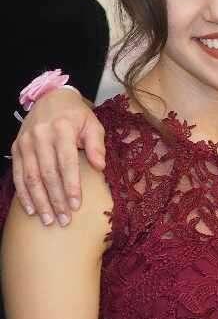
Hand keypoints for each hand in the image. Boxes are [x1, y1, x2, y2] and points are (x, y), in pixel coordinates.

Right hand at [11, 87, 103, 225]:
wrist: (51, 98)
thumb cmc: (76, 115)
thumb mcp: (93, 124)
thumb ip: (96, 145)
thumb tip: (100, 166)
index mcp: (62, 129)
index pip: (66, 162)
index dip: (71, 185)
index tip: (77, 205)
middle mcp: (40, 136)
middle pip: (47, 174)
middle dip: (56, 199)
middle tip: (64, 220)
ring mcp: (25, 143)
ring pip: (31, 178)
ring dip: (39, 201)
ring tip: (48, 220)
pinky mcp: (16, 148)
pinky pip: (18, 175)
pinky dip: (23, 194)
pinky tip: (31, 209)